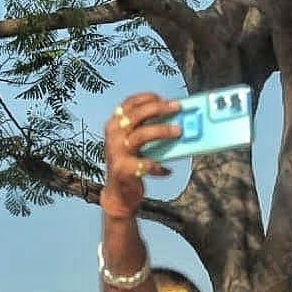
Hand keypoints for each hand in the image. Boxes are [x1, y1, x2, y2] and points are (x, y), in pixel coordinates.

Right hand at [103, 93, 182, 216]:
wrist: (118, 193)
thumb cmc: (130, 163)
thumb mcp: (134, 143)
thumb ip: (146, 129)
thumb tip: (174, 117)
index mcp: (115, 125)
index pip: (129, 104)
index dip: (147, 98)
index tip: (164, 98)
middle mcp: (114, 135)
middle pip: (136, 115)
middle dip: (158, 109)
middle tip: (177, 108)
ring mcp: (117, 152)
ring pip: (141, 135)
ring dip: (162, 131)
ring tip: (178, 132)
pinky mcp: (123, 169)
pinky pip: (145, 164)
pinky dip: (158, 167)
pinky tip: (167, 170)